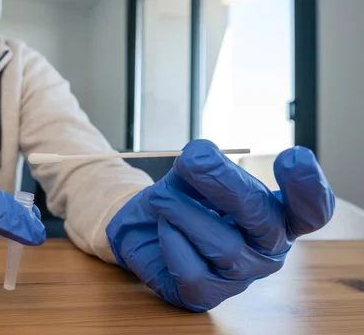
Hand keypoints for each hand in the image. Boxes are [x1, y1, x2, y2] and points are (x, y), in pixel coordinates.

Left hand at [106, 139, 334, 311]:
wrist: (141, 231)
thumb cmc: (179, 200)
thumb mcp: (190, 174)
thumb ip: (200, 165)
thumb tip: (200, 157)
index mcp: (277, 216)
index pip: (311, 210)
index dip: (309, 188)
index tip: (291, 157)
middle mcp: (267, 250)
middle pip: (266, 220)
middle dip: (227, 185)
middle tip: (193, 159)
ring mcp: (240, 277)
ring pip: (225, 246)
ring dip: (184, 212)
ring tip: (160, 196)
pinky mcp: (206, 296)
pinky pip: (193, 270)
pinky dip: (172, 241)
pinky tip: (164, 228)